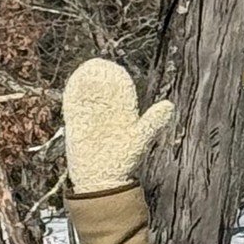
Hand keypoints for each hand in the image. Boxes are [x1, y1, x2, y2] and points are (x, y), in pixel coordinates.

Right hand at [62, 58, 173, 193]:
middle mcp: (106, 112)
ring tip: (86, 70)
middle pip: (102, 88)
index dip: (116, 78)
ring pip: (88, 93)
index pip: (120, 90)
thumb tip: (169, 105)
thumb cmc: (123, 161)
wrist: (102, 179)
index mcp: (123, 114)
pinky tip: (75, 82)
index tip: (114, 69)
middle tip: (99, 64)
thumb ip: (152, 123)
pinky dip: (74, 92)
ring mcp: (90, 116)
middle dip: (100, 76)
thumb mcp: (140, 140)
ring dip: (86, 81)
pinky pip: (74, 104)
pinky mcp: (76, 123)